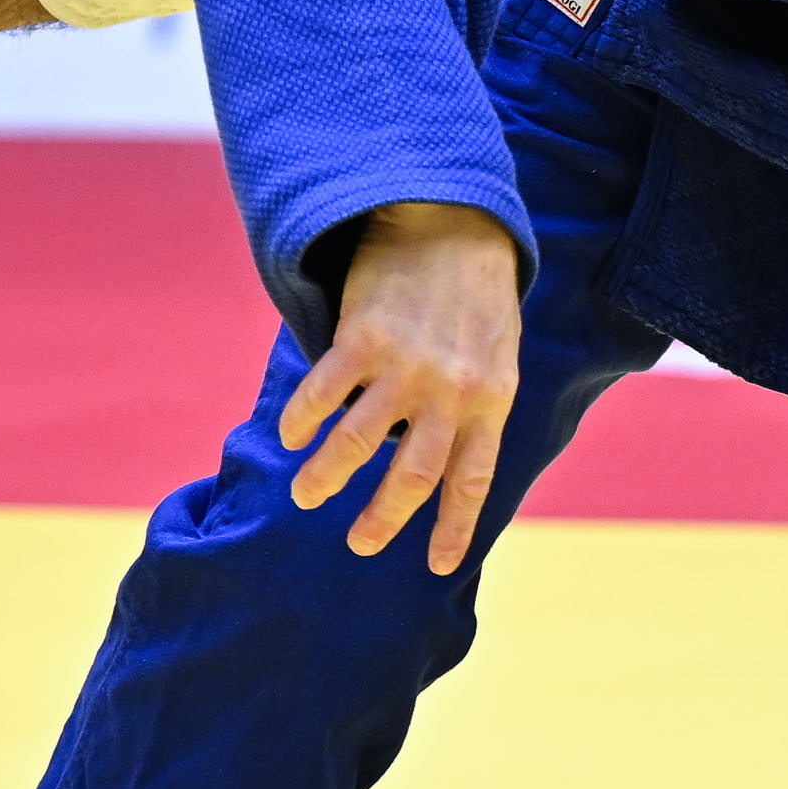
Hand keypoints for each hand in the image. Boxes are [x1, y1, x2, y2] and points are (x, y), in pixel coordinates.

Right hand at [279, 200, 521, 573]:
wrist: (451, 221)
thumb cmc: (475, 293)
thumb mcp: (498, 353)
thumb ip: (474, 405)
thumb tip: (438, 458)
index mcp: (491, 399)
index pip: (473, 480)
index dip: (453, 527)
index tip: (437, 567)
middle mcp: (452, 390)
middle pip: (410, 477)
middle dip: (381, 520)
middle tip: (358, 544)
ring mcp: (407, 365)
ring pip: (355, 445)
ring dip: (325, 478)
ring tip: (306, 495)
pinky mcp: (363, 338)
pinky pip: (322, 395)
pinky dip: (301, 422)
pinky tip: (289, 435)